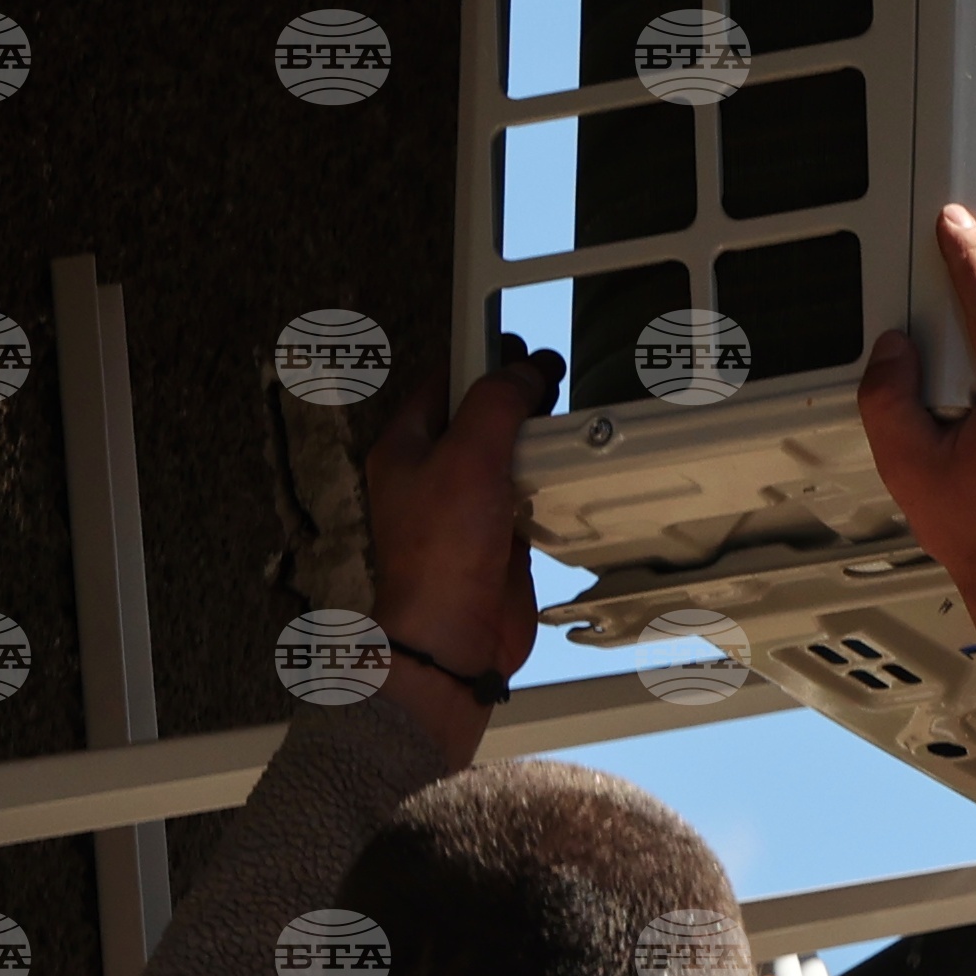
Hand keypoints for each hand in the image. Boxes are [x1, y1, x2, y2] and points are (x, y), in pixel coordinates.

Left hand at [364, 345, 560, 759]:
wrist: (453, 634)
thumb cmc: (440, 554)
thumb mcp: (468, 457)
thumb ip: (497, 404)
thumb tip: (523, 370)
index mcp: (406, 447)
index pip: (443, 382)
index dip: (480, 357)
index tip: (516, 341)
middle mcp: (432, 475)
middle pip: (477, 416)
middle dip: (514, 393)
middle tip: (550, 374)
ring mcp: (464, 508)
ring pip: (504, 455)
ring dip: (534, 437)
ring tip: (566, 415)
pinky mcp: (496, 539)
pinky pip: (524, 495)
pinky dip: (546, 479)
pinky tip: (568, 471)